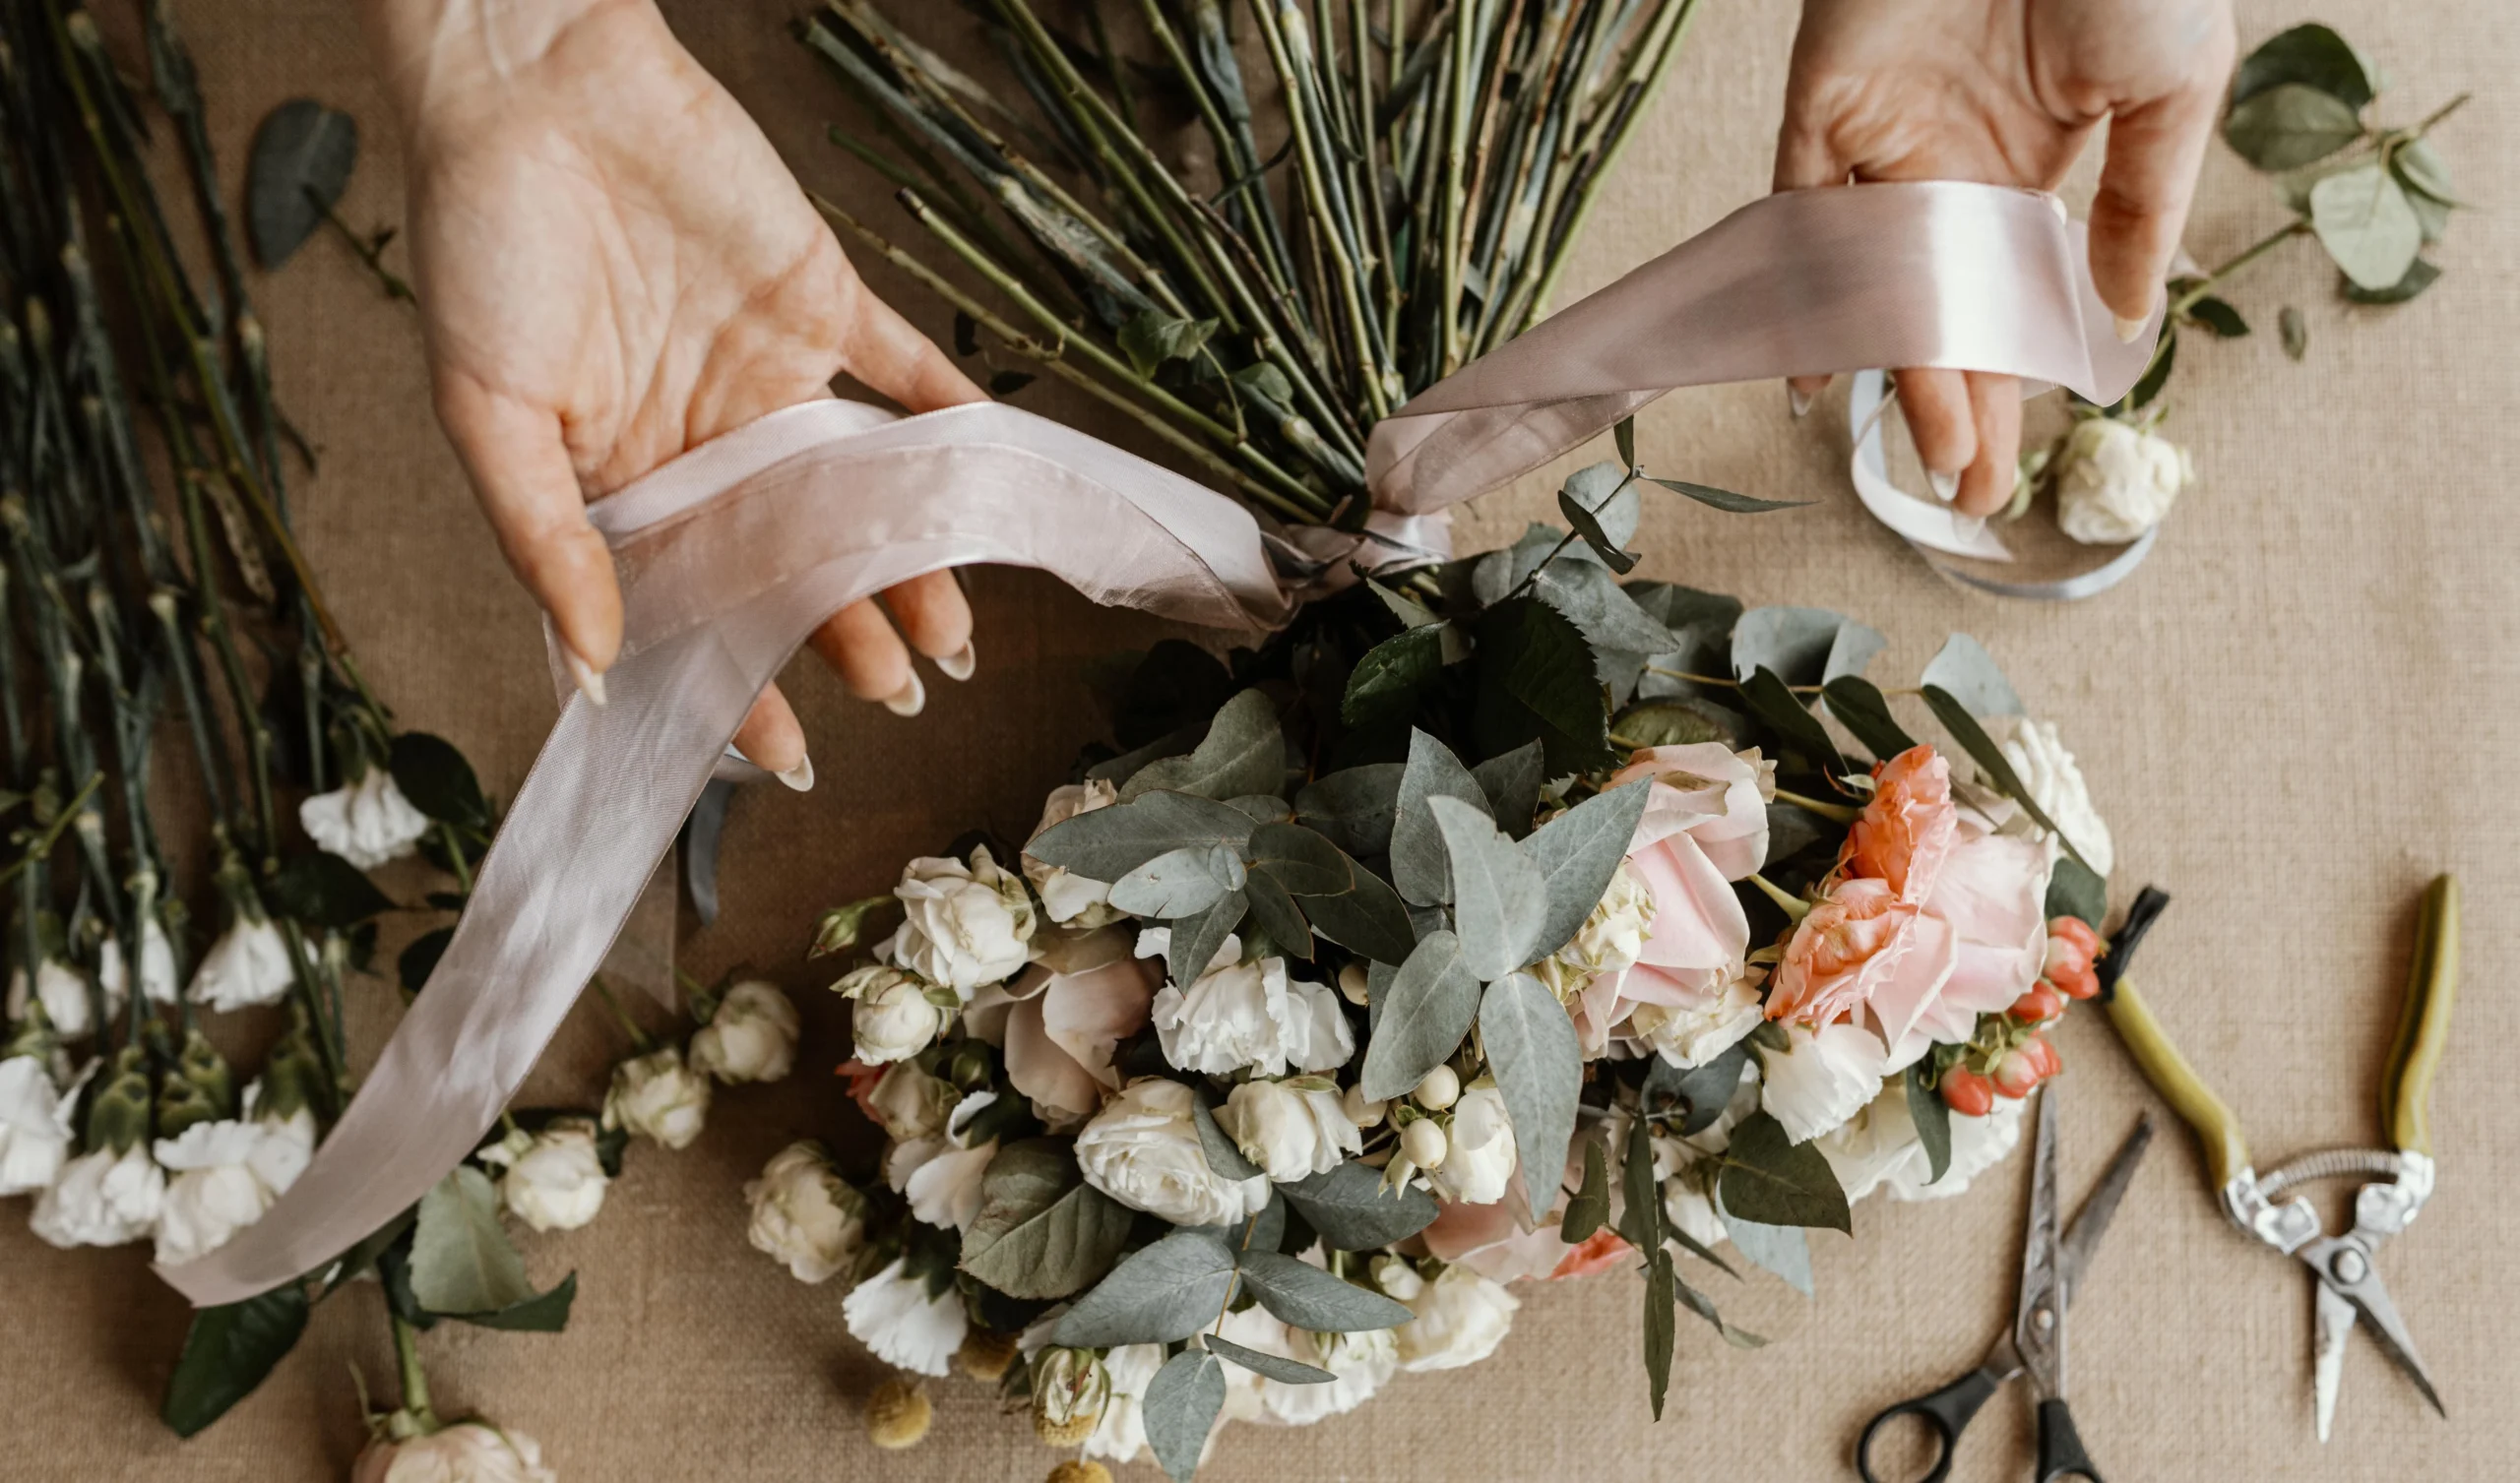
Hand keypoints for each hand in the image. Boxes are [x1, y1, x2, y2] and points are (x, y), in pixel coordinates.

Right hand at [359, 0, 982, 780]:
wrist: (533, 80)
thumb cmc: (482, 241)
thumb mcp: (485, 410)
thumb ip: (545, 540)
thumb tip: (594, 668)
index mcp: (622, 479)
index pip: (693, 606)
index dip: (735, 682)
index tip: (780, 754)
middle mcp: (707, 441)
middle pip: (791, 561)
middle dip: (841, 632)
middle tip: (896, 693)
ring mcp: (771, 373)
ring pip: (857, 489)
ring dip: (907, 558)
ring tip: (952, 636)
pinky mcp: (824, 299)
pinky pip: (907, 371)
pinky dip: (956, 421)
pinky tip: (993, 486)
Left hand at [1774, 0, 2234, 518]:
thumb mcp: (2170, 86)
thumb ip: (2145, 199)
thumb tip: (2127, 316)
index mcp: (2032, 167)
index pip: (2012, 304)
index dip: (2014, 386)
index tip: (2013, 468)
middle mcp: (1950, 171)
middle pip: (1943, 316)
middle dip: (1959, 407)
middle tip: (1966, 492)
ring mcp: (1884, 145)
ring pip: (1876, 287)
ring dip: (1901, 372)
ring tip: (1927, 455)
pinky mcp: (1825, 113)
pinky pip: (1801, 215)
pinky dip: (1802, 290)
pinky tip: (1813, 369)